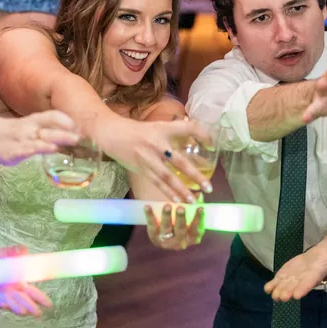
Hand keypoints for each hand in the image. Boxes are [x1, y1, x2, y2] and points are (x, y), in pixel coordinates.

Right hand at [0, 111, 79, 165]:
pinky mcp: (12, 152)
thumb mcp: (32, 126)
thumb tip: (74, 136)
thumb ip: (50, 130)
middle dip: (63, 134)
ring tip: (58, 147)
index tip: (79, 126)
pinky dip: (30, 151)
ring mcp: (20, 140)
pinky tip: (34, 154)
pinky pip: (22, 152)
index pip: (52, 116)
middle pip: (48, 129)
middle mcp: (29, 128)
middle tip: (78, 139)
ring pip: (36, 142)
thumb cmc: (17, 132)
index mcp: (35, 120)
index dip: (66, 120)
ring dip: (47, 145)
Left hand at [0, 246, 52, 316]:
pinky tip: (4, 304)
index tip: (48, 304)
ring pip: (10, 303)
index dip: (40, 298)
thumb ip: (16, 251)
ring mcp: (0, 295)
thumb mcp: (7, 253)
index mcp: (19, 283)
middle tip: (38, 313)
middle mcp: (11, 292)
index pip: (32, 293)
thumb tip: (25, 249)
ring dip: (16, 307)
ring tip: (23, 311)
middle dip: (31, 307)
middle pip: (23, 301)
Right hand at [96, 117, 214, 202]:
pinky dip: (167, 192)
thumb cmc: (139, 131)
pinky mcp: (141, 168)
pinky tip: (177, 201)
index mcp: (163, 129)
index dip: (202, 134)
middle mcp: (157, 143)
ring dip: (182, 190)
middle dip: (195, 175)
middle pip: (179, 161)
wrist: (113, 134)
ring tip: (194, 200)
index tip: (213, 145)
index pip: (188, 128)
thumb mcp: (158, 126)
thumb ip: (176, 132)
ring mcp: (148, 158)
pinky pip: (156, 182)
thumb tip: (197, 140)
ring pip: (167, 176)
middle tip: (209, 187)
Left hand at [144, 203, 204, 249]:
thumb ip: (194, 205)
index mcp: (192, 238)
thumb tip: (199, 194)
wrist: (166, 238)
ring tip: (167, 205)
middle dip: (181, 218)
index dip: (198, 219)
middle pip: (181, 229)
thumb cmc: (182, 223)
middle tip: (181, 207)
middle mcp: (181, 242)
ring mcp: (167, 242)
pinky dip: (150, 216)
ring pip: (166, 229)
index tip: (200, 207)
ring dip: (167, 217)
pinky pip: (152, 226)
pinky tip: (147, 206)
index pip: (197, 229)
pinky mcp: (154, 238)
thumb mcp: (190, 216)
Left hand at [264, 242, 326, 301]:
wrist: (319, 257)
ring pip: (286, 285)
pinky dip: (272, 285)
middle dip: (289, 292)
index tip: (297, 294)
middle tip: (281, 297)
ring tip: (273, 294)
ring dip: (279, 290)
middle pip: (296, 286)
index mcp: (316, 273)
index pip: (310, 282)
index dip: (303, 287)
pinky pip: (279, 281)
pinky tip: (267, 288)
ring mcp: (294, 277)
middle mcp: (304, 278)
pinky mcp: (286, 275)